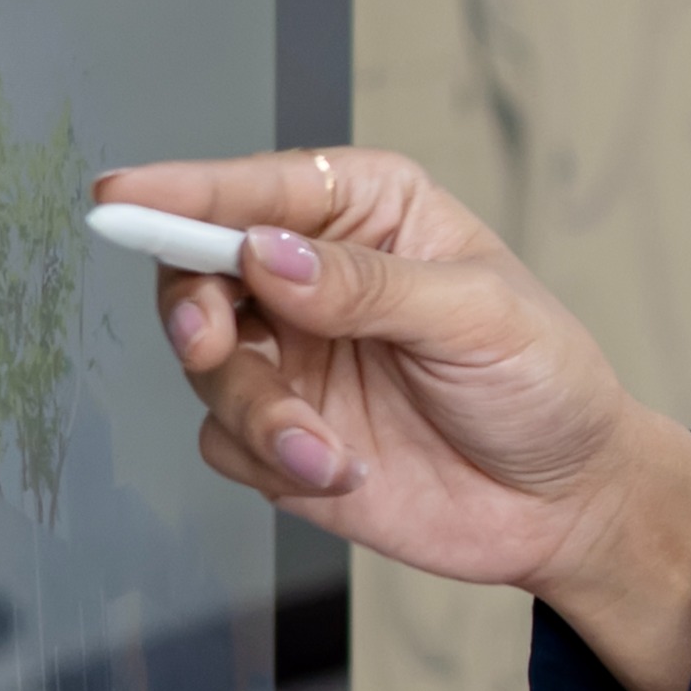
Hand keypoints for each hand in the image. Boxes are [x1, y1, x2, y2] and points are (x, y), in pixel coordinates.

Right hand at [112, 144, 690, 690]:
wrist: (566, 503)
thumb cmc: (544, 383)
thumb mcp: (478, 317)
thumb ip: (368, 286)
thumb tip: (265, 254)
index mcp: (368, 213)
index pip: (258, 188)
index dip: (183, 191)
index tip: (123, 199)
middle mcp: (313, 277)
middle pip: (198, 268)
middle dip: (193, 308)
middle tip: (213, 342)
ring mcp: (291, 358)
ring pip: (203, 364)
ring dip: (254, 409)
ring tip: (322, 448)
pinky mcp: (282, 434)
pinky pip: (225, 440)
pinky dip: (270, 460)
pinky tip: (343, 473)